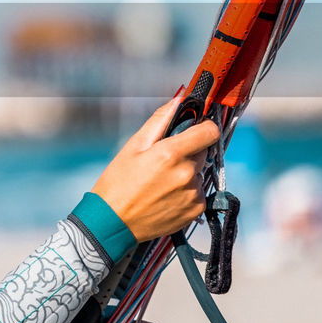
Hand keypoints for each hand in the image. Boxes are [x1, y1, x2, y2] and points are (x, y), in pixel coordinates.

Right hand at [91, 93, 218, 242]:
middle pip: (203, 152)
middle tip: (163, 162)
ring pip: (199, 173)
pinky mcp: (195, 210)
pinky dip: (187, 192)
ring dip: (187, 174)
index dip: (203, 127)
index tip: (193, 130)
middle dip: (188, 152)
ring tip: (161, 183)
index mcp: (171, 153)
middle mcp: (187, 173)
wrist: (112, 222)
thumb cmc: (118, 182)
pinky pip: (199, 193)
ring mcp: (193, 194)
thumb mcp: (133, 147)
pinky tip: (166, 196)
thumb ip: (159, 121)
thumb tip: (178, 100)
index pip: (209, 131)